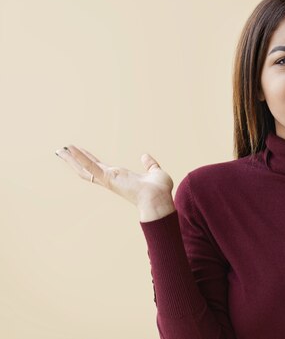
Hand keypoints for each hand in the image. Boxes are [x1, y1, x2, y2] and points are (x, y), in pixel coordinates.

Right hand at [55, 145, 175, 220]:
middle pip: (87, 168)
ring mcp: (108, 180)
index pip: (100, 167)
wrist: (159, 199)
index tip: (79, 150)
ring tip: (60, 150)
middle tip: (62, 151)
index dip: (89, 158)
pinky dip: (80, 158)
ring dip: (72, 159)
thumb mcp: (154, 172)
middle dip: (74, 160)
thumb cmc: (159, 190)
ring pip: (85, 168)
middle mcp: (111, 179)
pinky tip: (71, 150)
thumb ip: (149, 164)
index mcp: (120, 177)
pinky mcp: (108, 179)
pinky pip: (91, 167)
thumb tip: (144, 156)